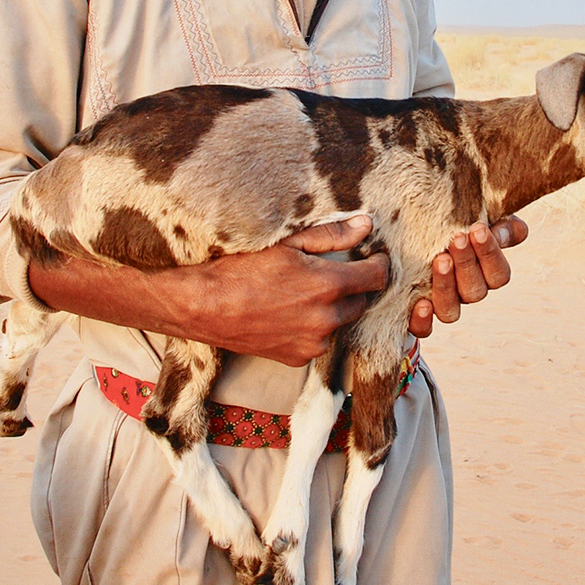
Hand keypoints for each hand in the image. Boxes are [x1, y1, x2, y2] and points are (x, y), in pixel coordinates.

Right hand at [198, 216, 387, 365]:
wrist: (205, 306)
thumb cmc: (242, 268)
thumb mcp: (287, 243)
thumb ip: (332, 235)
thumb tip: (366, 225)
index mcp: (328, 286)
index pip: (377, 277)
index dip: (378, 264)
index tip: (373, 257)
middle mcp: (326, 319)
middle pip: (361, 302)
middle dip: (353, 287)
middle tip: (332, 271)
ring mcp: (312, 343)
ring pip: (340, 322)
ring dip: (333, 308)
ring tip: (304, 292)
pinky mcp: (297, 359)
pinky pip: (319, 340)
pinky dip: (314, 327)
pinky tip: (291, 311)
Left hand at [409, 216, 526, 336]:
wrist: (405, 232)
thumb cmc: (448, 222)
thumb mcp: (474, 216)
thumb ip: (498, 223)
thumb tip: (502, 232)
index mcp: (484, 273)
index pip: (498, 274)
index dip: (491, 254)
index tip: (478, 229)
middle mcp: (465, 292)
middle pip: (475, 291)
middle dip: (467, 263)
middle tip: (457, 238)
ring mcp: (441, 304)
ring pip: (451, 311)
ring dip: (447, 286)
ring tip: (440, 259)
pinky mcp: (416, 315)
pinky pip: (423, 329)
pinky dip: (423, 320)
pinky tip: (422, 304)